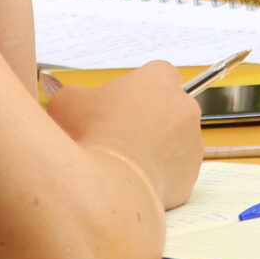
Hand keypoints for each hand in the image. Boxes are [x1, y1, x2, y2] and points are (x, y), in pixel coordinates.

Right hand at [50, 61, 204, 209]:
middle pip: (168, 107)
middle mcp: (185, 106)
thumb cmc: (92, 135)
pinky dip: (159, 176)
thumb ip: (75, 95)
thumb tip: (74, 102)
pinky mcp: (191, 175)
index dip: (136, 90)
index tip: (118, 105)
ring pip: (175, 141)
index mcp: (160, 78)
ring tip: (125, 163)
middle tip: (119, 135)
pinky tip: (134, 181)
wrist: (110, 184)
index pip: (156, 74)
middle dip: (149, 119)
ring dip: (156, 148)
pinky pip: (176, 172)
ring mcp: (193, 141)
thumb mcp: (67, 102)